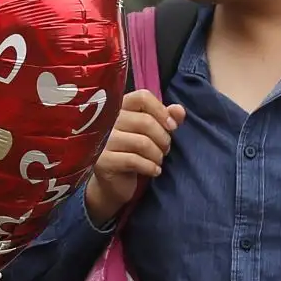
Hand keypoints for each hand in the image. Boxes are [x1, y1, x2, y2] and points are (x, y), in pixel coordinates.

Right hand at [85, 90, 187, 224]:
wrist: (115, 183)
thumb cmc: (134, 152)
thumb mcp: (153, 133)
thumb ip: (167, 118)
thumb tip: (179, 111)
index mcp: (119, 108)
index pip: (142, 97)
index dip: (161, 111)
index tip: (172, 127)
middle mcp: (107, 121)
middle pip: (145, 121)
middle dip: (163, 138)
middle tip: (165, 149)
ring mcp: (102, 141)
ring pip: (142, 142)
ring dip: (158, 155)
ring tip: (158, 160)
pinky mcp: (102, 161)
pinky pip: (133, 161)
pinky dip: (150, 167)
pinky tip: (154, 171)